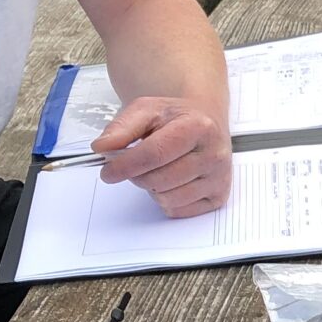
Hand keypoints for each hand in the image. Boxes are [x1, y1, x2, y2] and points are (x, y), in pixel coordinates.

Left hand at [92, 96, 232, 218]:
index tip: (108, 171)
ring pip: (167, 198)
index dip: (126, 165)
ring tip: (158, 170)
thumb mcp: (147, 111)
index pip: (155, 154)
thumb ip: (121, 128)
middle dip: (138, 176)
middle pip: (159, 180)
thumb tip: (102, 148)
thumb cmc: (175, 119)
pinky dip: (166, 200)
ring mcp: (219, 178)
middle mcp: (214, 154)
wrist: (205, 123)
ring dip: (152, 188)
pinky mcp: (218, 197)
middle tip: (136, 165)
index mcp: (198, 127)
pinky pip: (178, 210)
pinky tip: (172, 182)